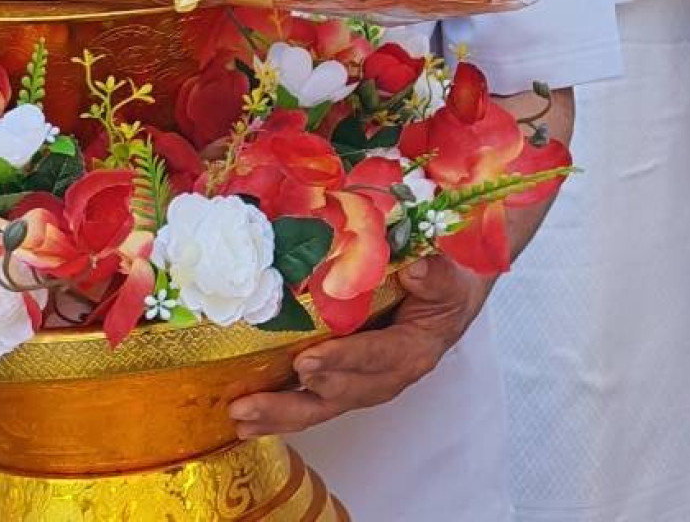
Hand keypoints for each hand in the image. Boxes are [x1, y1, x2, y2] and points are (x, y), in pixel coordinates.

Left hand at [230, 254, 485, 437]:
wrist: (448, 303)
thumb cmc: (445, 289)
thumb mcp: (449, 277)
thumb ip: (437, 275)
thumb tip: (418, 270)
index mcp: (412, 351)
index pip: (375, 357)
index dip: (342, 360)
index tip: (307, 362)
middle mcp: (386, 378)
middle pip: (338, 396)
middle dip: (292, 402)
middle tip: (252, 403)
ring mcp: (362, 385)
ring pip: (319, 407)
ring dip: (278, 414)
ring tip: (240, 417)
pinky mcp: (343, 384)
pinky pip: (311, 403)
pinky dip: (279, 413)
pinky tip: (246, 420)